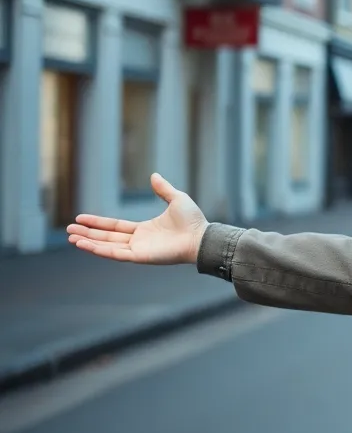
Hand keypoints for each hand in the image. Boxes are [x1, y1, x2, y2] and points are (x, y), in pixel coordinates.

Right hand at [66, 173, 208, 265]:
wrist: (201, 236)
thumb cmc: (192, 220)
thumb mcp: (176, 199)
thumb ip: (163, 189)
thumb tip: (154, 175)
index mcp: (145, 229)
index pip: (115, 226)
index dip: (98, 223)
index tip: (80, 218)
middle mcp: (139, 241)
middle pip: (107, 237)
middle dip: (88, 234)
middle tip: (68, 230)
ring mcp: (138, 250)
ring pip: (107, 246)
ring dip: (88, 242)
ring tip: (71, 238)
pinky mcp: (139, 257)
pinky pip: (115, 254)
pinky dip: (98, 250)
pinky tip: (84, 245)